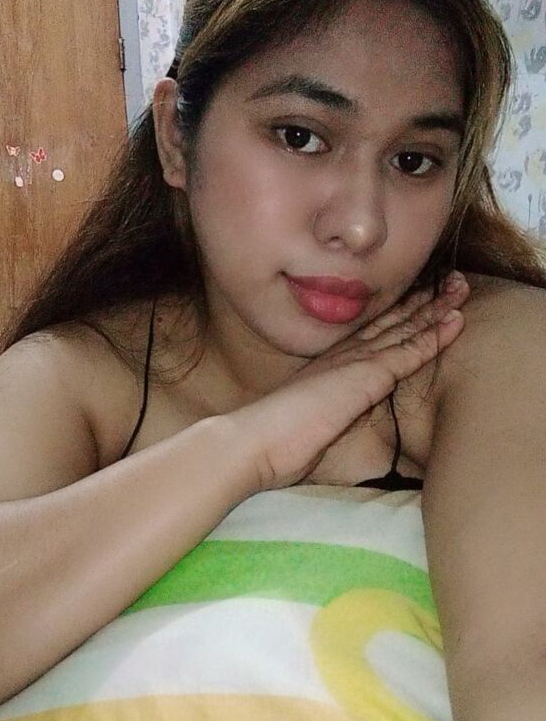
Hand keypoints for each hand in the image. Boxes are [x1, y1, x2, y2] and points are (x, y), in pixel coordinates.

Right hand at [229, 271, 469, 491]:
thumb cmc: (278, 440)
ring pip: (406, 327)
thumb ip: (330, 416)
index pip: (372, 332)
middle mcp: (345, 354)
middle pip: (391, 320)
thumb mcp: (310, 422)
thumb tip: (341, 430)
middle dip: (421, 300)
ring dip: (436, 308)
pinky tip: (456, 320)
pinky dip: (436, 334)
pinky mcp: (368, 375)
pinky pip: (411, 350)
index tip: (417, 297)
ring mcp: (357, 361)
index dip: (396, 313)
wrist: (259, 438)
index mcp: (331, 363)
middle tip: (447, 280)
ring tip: (460, 287)